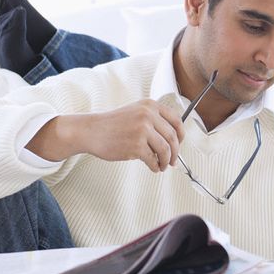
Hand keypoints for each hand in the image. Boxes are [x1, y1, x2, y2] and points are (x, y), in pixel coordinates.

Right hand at [28, 99, 184, 173]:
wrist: (92, 130)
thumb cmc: (113, 124)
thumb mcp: (136, 112)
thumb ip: (154, 120)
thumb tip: (173, 139)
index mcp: (150, 105)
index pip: (176, 120)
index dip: (181, 135)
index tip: (179, 144)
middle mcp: (148, 115)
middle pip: (173, 137)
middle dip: (175, 152)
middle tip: (172, 161)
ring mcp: (142, 130)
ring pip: (165, 150)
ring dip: (166, 161)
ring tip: (162, 166)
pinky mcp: (136, 146)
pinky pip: (153, 160)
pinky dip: (155, 166)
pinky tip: (153, 167)